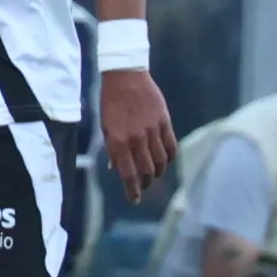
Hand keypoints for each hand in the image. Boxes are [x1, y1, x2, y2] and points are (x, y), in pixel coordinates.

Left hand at [100, 68, 176, 202]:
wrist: (125, 76)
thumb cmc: (110, 103)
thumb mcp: (105, 127)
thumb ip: (112, 149)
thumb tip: (116, 168)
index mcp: (118, 142)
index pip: (128, 174)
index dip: (132, 191)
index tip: (134, 200)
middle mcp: (136, 139)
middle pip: (147, 172)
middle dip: (145, 183)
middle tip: (143, 186)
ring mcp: (152, 131)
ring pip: (161, 162)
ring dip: (158, 172)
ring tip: (153, 174)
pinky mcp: (164, 122)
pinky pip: (171, 147)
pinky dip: (169, 158)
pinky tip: (165, 160)